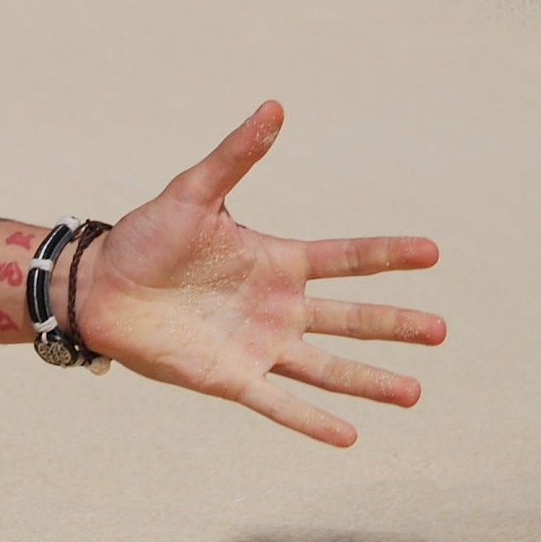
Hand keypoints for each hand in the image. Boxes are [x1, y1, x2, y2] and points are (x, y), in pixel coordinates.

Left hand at [71, 101, 442, 445]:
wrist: (99, 288)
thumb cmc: (145, 236)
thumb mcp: (193, 192)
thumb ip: (236, 154)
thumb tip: (274, 106)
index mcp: (276, 260)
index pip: (345, 258)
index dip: (388, 255)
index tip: (432, 250)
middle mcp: (277, 307)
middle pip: (350, 319)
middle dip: (395, 325)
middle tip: (441, 330)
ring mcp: (258, 345)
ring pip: (327, 367)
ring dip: (369, 381)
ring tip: (414, 393)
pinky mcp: (231, 379)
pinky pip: (279, 403)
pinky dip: (312, 421)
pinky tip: (349, 436)